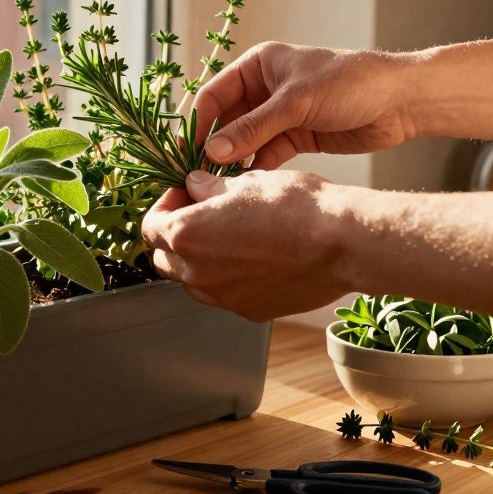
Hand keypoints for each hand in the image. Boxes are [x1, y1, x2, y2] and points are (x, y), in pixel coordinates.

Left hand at [142, 170, 350, 320]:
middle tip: (202, 214)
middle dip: (175, 236)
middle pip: (164, 258)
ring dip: (198, 260)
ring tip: (230, 236)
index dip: (164, 206)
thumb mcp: (246, 182)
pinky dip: (228, 278)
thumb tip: (194, 186)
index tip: (184, 195)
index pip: (150, 226)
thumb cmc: (295, 205)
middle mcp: (197, 273)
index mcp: (187, 235)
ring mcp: (223, 297)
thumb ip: (209, 188)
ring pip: (192, 281)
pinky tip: (254, 258)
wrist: (342, 243)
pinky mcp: (249, 311)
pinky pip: (225, 295)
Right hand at [195, 42, 418, 168]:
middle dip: (214, 148)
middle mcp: (263, 90)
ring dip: (234, 162)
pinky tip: (246, 188)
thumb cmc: (348, 83)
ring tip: (219, 188)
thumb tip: (212, 153)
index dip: (199, 124)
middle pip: (226, 121)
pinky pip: (265, 155)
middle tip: (198, 177)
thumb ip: (252, 129)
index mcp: (257, 66)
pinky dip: (256, 170)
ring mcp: (279, 115)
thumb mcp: (295, 103)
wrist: (400, 101)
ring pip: (245, 141)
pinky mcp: (296, 137)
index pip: (214, 95)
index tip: (186, 154)